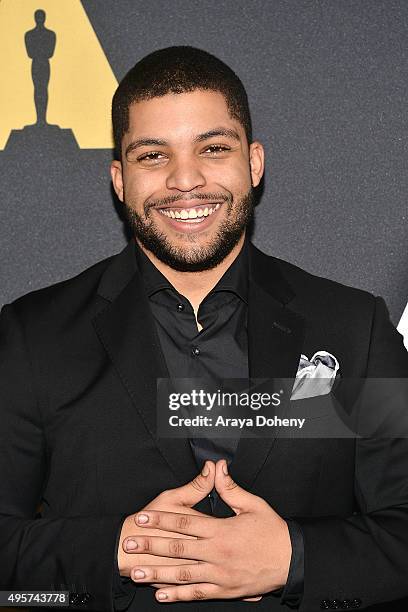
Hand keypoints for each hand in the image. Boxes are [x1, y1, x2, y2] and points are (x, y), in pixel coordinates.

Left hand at [124, 459, 290, 602]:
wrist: (291, 561)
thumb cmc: (272, 531)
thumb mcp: (254, 504)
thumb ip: (231, 487)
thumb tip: (217, 467)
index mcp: (221, 530)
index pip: (184, 522)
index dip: (161, 519)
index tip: (142, 517)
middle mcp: (216, 553)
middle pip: (177, 549)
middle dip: (150, 546)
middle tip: (129, 544)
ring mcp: (219, 575)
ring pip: (182, 574)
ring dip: (157, 574)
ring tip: (136, 572)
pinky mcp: (225, 590)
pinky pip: (197, 593)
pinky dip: (178, 595)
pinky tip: (161, 595)